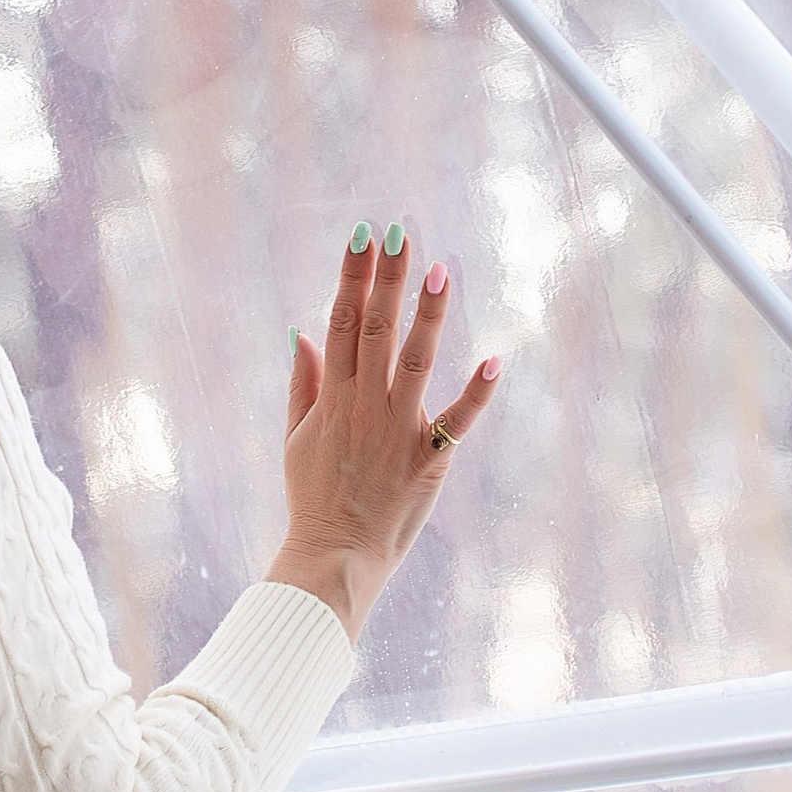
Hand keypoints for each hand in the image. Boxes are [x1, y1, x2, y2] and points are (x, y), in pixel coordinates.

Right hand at [265, 222, 501, 641]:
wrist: (333, 557)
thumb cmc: (314, 498)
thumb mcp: (296, 437)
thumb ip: (302, 383)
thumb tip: (301, 332)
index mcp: (332, 397)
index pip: (342, 322)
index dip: (352, 278)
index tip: (363, 238)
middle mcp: (363, 406)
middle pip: (376, 329)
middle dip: (387, 278)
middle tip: (399, 233)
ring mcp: (397, 431)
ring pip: (414, 361)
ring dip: (426, 315)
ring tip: (438, 271)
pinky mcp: (427, 461)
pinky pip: (456, 424)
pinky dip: (476, 394)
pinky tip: (494, 361)